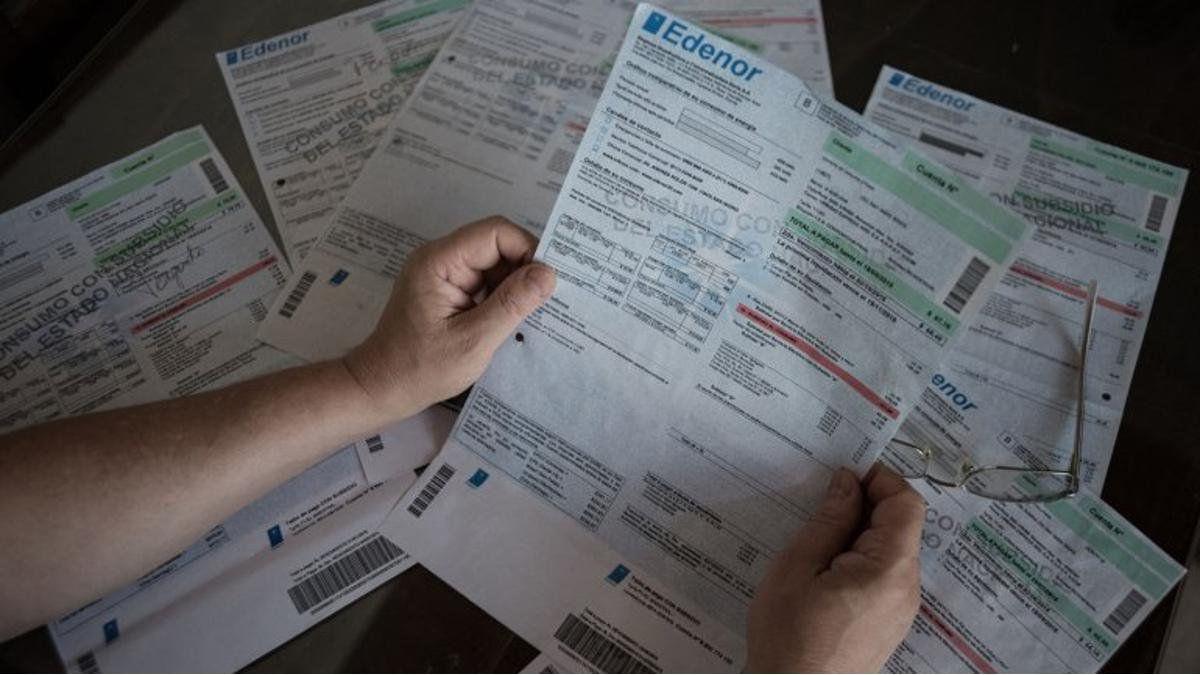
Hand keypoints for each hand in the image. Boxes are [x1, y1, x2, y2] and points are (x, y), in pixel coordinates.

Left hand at [342, 216, 554, 419]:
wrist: (381, 389)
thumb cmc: (421, 369)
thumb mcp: (473, 340)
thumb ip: (512, 304)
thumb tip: (549, 274)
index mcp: (439, 261)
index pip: (495, 233)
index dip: (527, 250)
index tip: (549, 282)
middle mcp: (441, 259)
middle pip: (496, 246)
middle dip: (524, 270)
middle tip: (549, 301)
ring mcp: (444, 276)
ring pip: (494, 265)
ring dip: (516, 287)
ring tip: (535, 314)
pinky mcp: (448, 293)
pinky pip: (485, 283)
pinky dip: (503, 298)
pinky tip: (516, 320)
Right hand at [746, 465, 924, 672]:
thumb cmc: (787, 635)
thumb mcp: (798, 568)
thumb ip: (829, 521)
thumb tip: (848, 482)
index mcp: (889, 570)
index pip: (907, 504)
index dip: (880, 480)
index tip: (843, 475)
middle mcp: (907, 590)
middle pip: (902, 527)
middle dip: (866, 506)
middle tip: (819, 506)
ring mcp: (901, 612)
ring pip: (892, 553)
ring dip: (860, 535)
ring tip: (816, 543)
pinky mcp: (889, 627)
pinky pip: (885, 579)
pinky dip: (861, 561)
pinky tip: (824, 572)